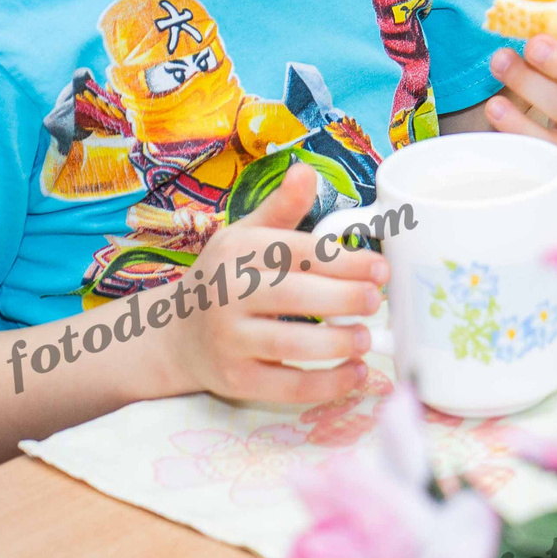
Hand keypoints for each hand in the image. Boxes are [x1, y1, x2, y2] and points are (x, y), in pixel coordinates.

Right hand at [161, 169, 385, 405]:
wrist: (175, 333)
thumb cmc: (225, 278)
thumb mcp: (245, 236)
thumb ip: (281, 208)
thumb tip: (306, 170)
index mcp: (236, 251)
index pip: (296, 252)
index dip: (343, 260)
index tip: (381, 268)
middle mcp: (227, 294)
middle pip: (293, 295)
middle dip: (344, 298)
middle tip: (377, 301)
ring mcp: (229, 340)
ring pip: (289, 344)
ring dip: (336, 343)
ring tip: (367, 338)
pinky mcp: (236, 380)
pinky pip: (286, 387)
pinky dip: (326, 384)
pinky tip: (355, 372)